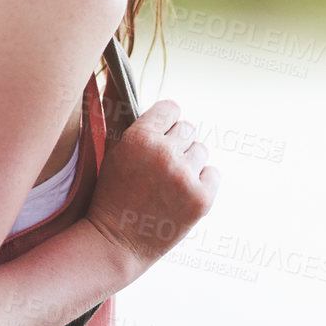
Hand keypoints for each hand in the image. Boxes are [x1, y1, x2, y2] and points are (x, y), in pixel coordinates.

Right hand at [84, 99, 219, 274]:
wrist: (116, 244)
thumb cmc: (112, 196)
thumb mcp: (111, 152)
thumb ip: (124, 119)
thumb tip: (123, 81)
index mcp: (140, 138)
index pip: (171, 108)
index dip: (165, 123)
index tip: (159, 137)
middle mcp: (164, 153)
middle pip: (188, 129)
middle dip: (176, 144)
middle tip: (160, 168)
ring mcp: (185, 176)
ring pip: (201, 151)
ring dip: (189, 164)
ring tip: (169, 184)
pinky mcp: (201, 199)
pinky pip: (213, 173)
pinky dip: (202, 183)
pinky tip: (181, 195)